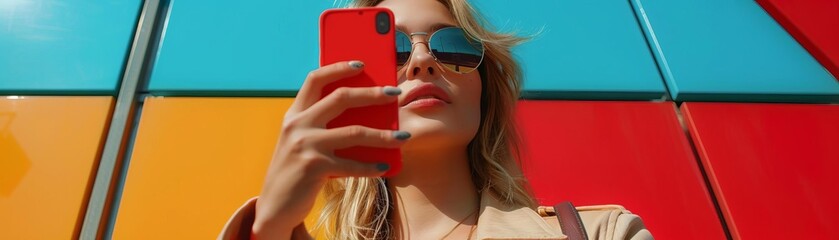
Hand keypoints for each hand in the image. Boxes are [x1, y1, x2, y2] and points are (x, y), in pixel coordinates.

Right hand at [251, 60, 408, 238]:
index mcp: (294, 115)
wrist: (274, 207)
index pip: (315, 80)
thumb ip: (323, 127)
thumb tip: (368, 115)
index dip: (338, 68)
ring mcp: (305, 145)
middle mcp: (298, 125)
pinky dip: (372, 167)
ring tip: (404, 136)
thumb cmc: (296, 171)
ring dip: (384, 134)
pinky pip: (352, 165)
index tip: (361, 64)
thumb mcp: (303, 143)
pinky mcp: (314, 168)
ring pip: (354, 132)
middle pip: (341, 98)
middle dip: (372, 93)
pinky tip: (385, 166)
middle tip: (395, 92)